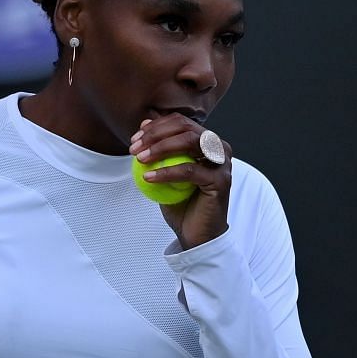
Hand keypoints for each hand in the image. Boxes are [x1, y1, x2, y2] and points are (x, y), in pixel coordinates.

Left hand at [129, 113, 232, 250]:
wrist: (197, 234)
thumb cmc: (182, 203)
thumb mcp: (164, 171)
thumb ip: (158, 148)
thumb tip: (144, 123)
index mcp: (207, 142)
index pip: (180, 123)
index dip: (155, 127)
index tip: (135, 140)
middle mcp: (218, 148)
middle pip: (185, 128)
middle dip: (155, 134)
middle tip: (134, 149)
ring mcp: (222, 163)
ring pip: (190, 141)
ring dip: (161, 147)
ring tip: (140, 159)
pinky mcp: (221, 181)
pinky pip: (189, 170)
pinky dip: (166, 172)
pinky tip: (148, 177)